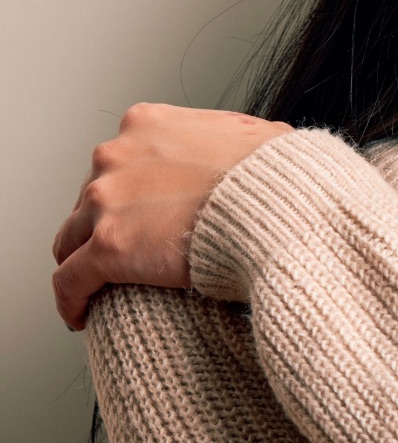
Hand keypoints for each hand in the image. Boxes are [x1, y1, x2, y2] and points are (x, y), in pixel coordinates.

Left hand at [52, 103, 290, 329]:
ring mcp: (106, 201)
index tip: (138, 219)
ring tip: (97, 291)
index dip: (126, 196)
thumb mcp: (253, 137)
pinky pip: (70, 281)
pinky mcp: (108, 247)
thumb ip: (232, 142)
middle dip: (103, 228)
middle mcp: (115, 156)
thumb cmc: (278, 174)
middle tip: (125, 258)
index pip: (118, 164)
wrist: (281, 204)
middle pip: (88, 200)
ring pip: (71, 241)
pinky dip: (71, 301)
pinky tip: (80, 317)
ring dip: (82, 264)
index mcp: (146, 124)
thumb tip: (253, 152)